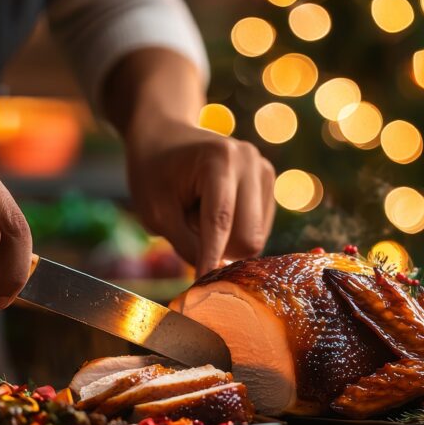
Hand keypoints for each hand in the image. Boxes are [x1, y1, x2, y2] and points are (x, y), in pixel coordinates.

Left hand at [125, 121, 274, 275]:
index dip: (211, 259)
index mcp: (219, 159)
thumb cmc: (154, 174)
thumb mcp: (156, 213)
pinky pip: (259, 229)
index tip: (204, 288)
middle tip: (189, 231)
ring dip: (227, 240)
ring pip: (256, 237)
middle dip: (220, 249)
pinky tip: (219, 212)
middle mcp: (250, 161)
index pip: (221, 223)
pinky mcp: (269, 183)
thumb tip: (216, 276)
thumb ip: (187, 245)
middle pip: (248, 238)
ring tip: (203, 215)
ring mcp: (264, 170)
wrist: (165, 135)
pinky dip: (236, 232)